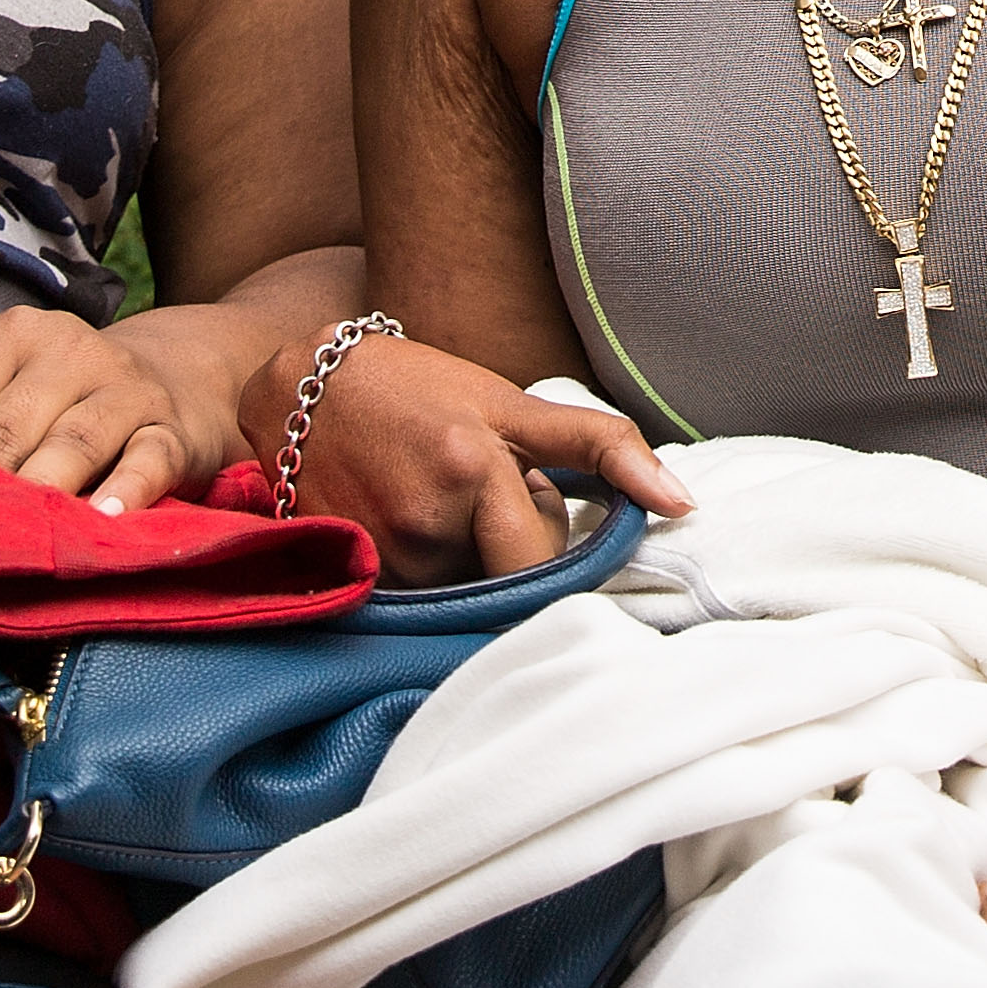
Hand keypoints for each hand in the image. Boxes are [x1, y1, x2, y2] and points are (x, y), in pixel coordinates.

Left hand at [0, 303, 259, 511]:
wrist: (186, 376)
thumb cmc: (66, 400)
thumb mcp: (10, 389)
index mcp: (17, 334)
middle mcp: (74, 350)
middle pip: (9, 426)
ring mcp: (129, 389)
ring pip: (75, 442)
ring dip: (41, 490)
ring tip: (15, 537)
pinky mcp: (176, 430)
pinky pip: (148, 461)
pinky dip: (126, 491)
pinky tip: (103, 519)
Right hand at [232, 325, 687, 575]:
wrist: (301, 386)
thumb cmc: (422, 390)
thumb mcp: (514, 404)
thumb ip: (604, 447)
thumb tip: (685, 503)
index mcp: (476, 470)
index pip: (545, 564)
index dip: (552, 554)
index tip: (546, 535)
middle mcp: (423, 522)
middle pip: (501, 584)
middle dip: (506, 554)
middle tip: (480, 501)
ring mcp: (377, 554)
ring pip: (455, 594)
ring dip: (461, 563)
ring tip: (432, 503)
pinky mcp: (343, 575)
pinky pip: (409, 601)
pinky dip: (418, 574)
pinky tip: (398, 523)